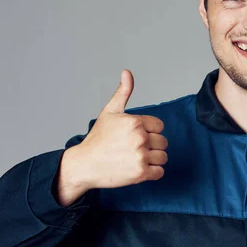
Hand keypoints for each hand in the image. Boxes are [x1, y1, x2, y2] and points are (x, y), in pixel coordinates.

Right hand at [57, 69, 167, 205]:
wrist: (84, 165)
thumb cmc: (97, 138)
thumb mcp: (110, 111)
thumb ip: (123, 92)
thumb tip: (127, 72)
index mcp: (135, 122)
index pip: (159, 126)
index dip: (150, 131)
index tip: (136, 136)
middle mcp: (139, 138)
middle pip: (163, 142)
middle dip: (152, 145)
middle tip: (134, 149)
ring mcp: (140, 156)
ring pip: (163, 157)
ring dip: (153, 159)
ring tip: (137, 159)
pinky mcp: (140, 174)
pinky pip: (160, 172)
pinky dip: (153, 172)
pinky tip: (139, 169)